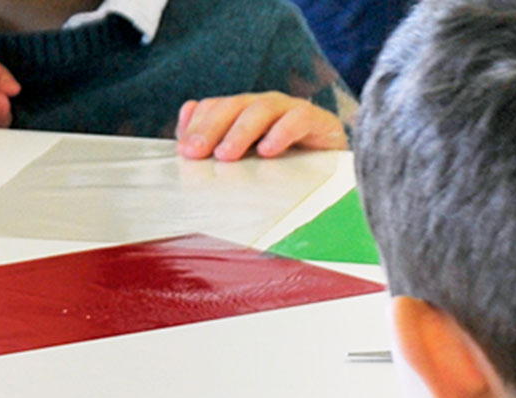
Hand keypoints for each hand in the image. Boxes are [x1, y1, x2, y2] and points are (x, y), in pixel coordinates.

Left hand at [176, 92, 346, 160]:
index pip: (215, 107)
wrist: (332, 172)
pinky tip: (268, 150)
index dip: (198, 124)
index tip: (183, 151)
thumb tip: (184, 121)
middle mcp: (264, 107)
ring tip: (226, 155)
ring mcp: (290, 111)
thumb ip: (211, 143)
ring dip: (240, 131)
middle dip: (211, 128)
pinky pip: (298, 118)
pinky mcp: (317, 121)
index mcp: (242, 114)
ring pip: (262, 109)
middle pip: (233, 106)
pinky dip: (282, 132)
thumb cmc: (280, 167)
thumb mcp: (242, 162)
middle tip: (196, 153)